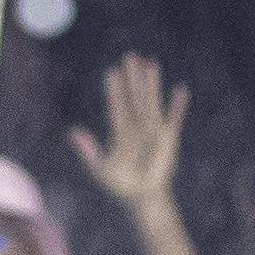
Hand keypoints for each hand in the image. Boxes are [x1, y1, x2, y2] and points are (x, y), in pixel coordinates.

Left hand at [66, 54, 189, 212]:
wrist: (141, 197)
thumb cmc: (120, 184)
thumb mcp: (100, 168)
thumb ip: (89, 151)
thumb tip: (73, 132)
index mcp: (120, 132)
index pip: (116, 106)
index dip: (114, 90)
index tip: (111, 72)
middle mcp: (137, 127)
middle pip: (134, 98)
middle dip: (132, 78)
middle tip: (130, 56)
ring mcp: (153, 130)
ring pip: (151, 102)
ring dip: (151, 84)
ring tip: (150, 64)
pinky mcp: (168, 138)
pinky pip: (174, 119)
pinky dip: (177, 107)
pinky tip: (180, 90)